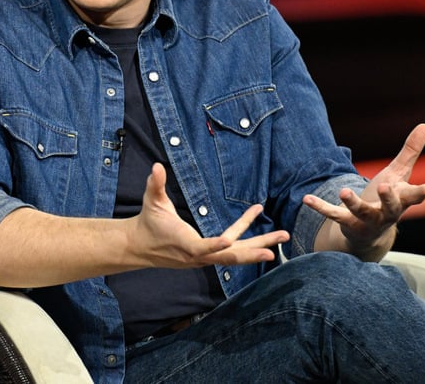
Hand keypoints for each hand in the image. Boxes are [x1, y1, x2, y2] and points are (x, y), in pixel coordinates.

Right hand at [130, 163, 289, 268]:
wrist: (142, 246)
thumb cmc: (149, 222)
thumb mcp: (152, 202)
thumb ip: (155, 185)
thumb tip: (156, 167)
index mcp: (184, 243)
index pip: (201, 247)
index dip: (214, 245)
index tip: (227, 242)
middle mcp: (198, 255)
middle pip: (229, 257)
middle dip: (252, 253)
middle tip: (273, 251)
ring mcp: (206, 257)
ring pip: (237, 255)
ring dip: (259, 246)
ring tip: (282, 237)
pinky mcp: (210, 255)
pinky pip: (233, 250)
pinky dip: (249, 244)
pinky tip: (265, 237)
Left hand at [304, 123, 424, 251]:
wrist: (370, 233)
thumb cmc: (387, 198)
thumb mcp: (398, 174)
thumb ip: (410, 152)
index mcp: (401, 200)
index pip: (413, 196)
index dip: (421, 193)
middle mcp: (387, 213)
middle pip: (391, 207)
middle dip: (388, 198)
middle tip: (384, 186)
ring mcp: (367, 220)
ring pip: (361, 212)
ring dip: (353, 203)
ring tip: (344, 191)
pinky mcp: (347, 223)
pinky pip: (333, 215)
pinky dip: (321, 207)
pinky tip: (307, 199)